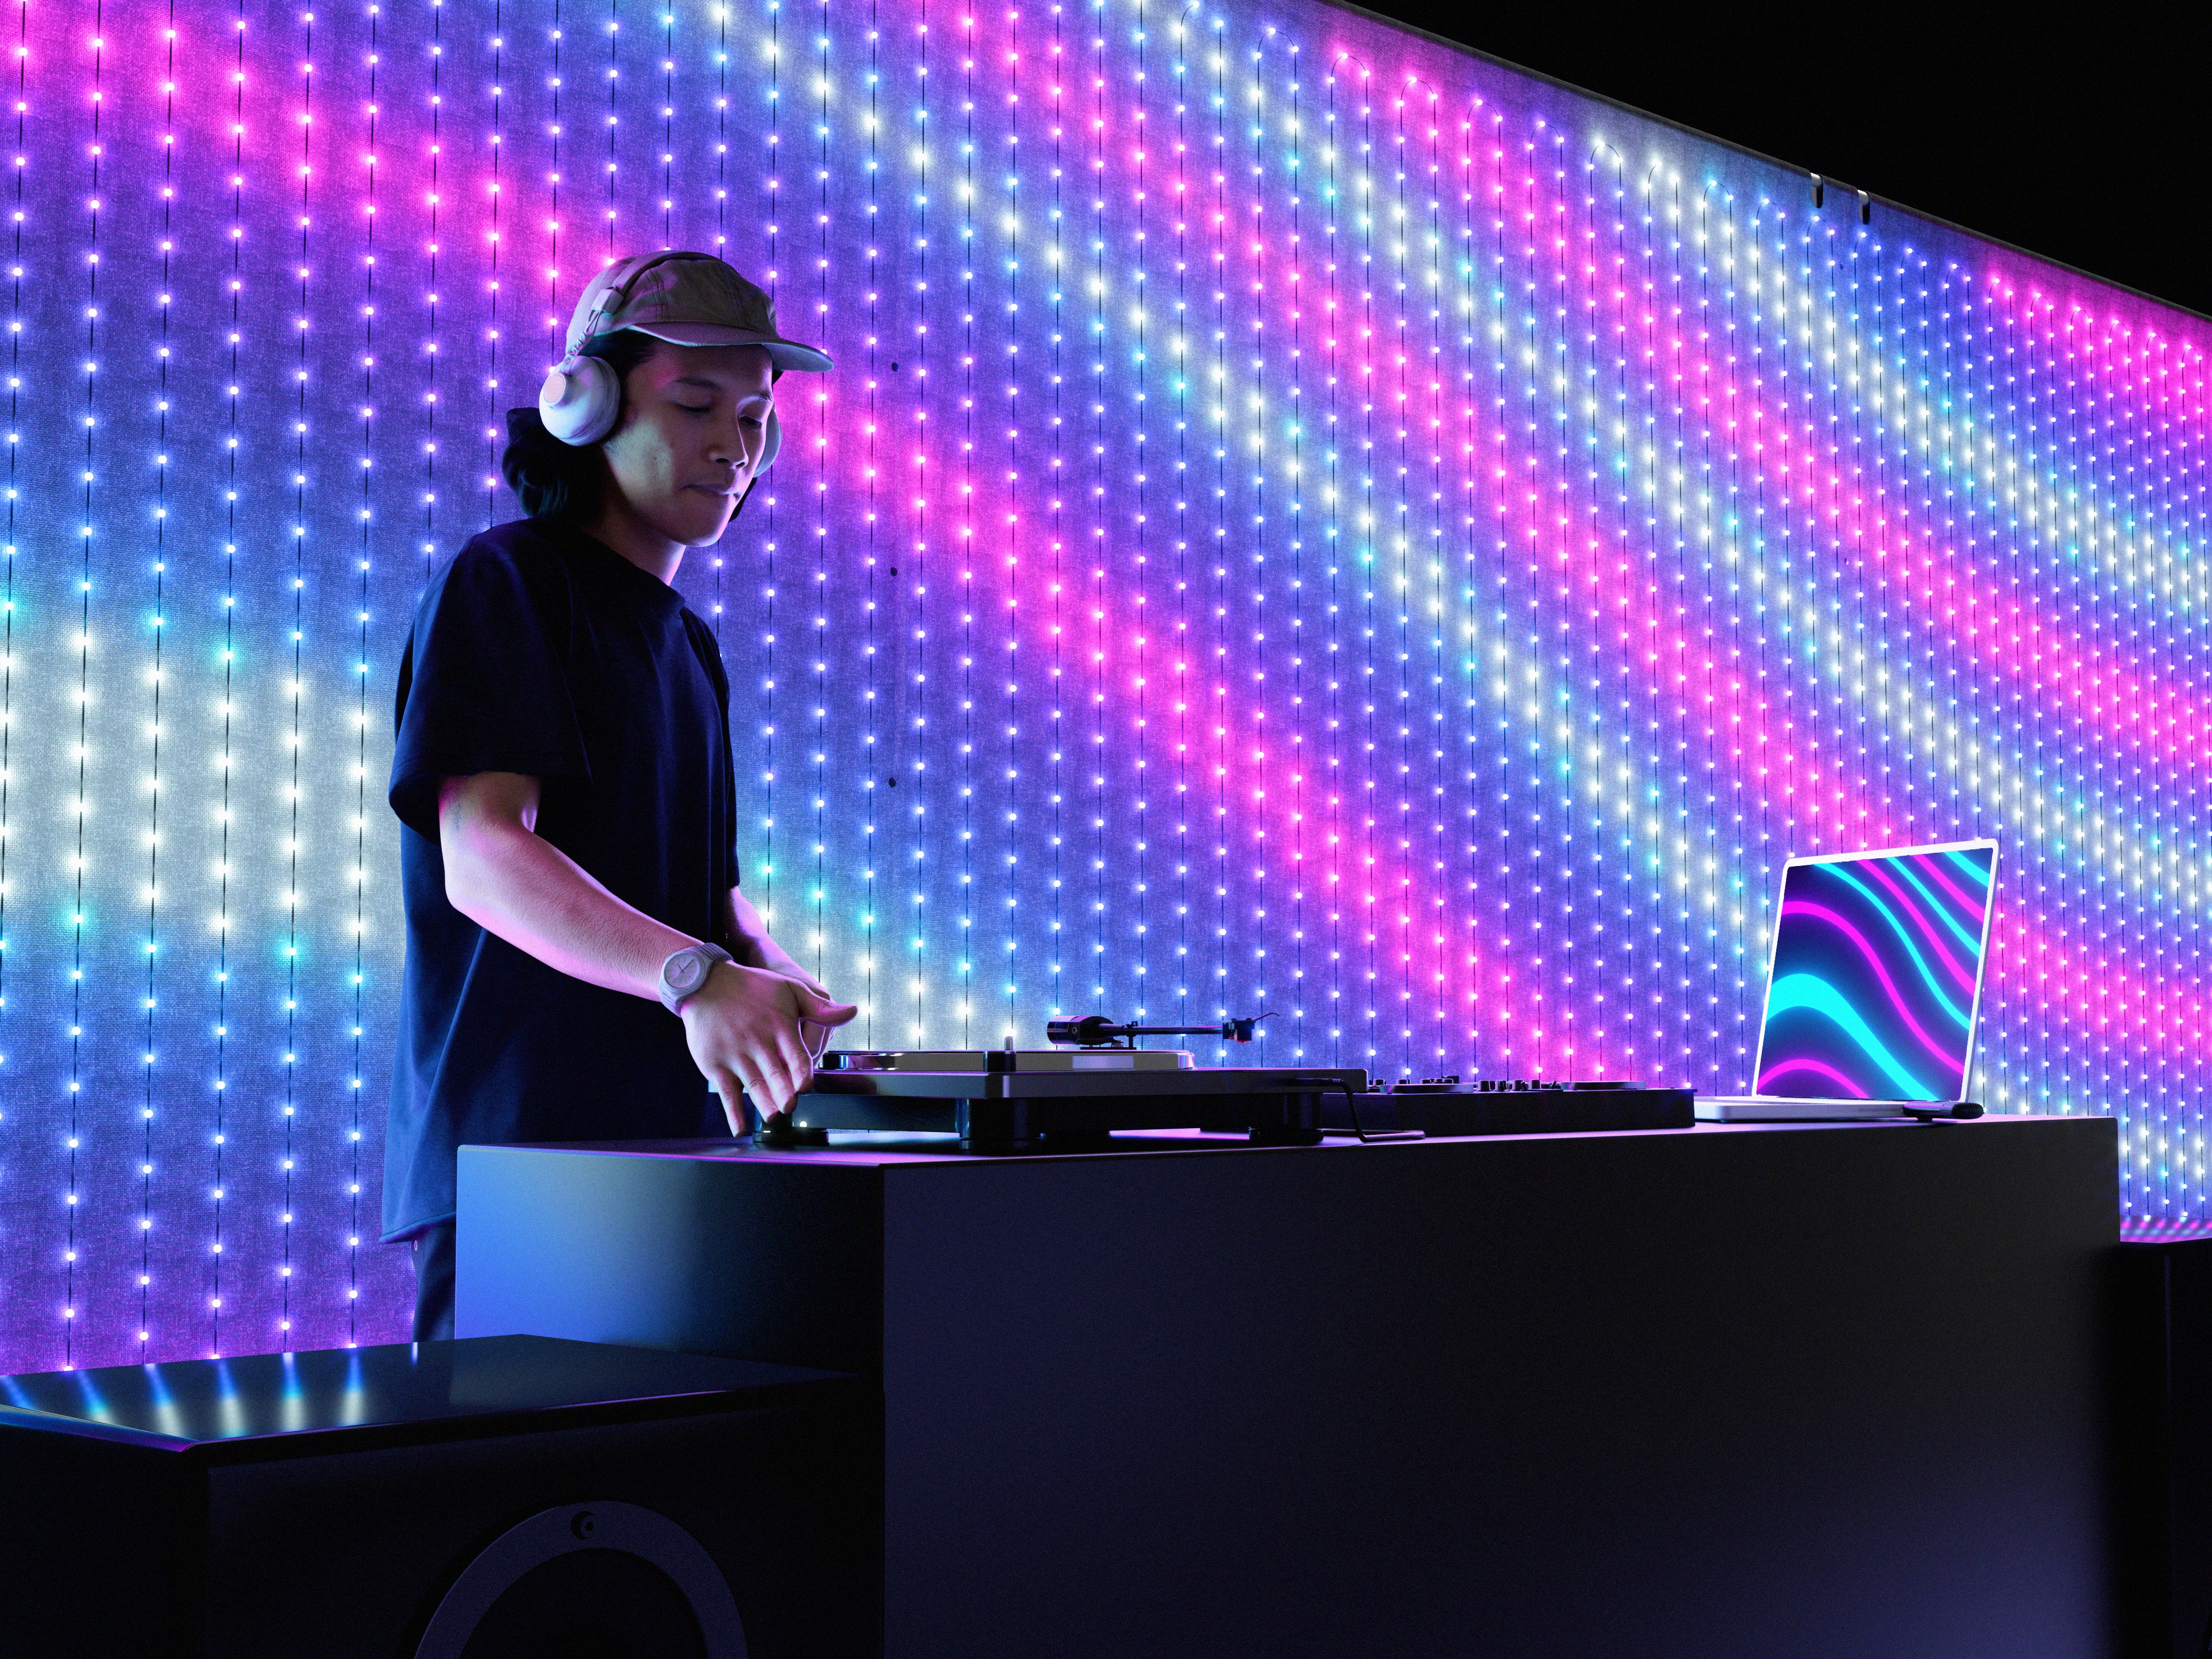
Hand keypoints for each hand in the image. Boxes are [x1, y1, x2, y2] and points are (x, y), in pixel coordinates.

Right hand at [679, 961, 858, 1130]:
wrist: (707, 983)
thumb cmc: (753, 988)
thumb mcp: (790, 989)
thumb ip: (820, 1008)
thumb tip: (852, 1013)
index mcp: (780, 1027)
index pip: (796, 1056)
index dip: (801, 1073)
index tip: (805, 1085)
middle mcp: (758, 1042)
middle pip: (775, 1074)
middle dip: (784, 1092)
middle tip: (790, 1105)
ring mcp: (735, 1055)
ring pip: (754, 1085)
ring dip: (764, 1103)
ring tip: (773, 1115)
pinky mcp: (715, 1064)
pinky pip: (727, 1093)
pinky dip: (734, 1113)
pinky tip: (741, 1128)